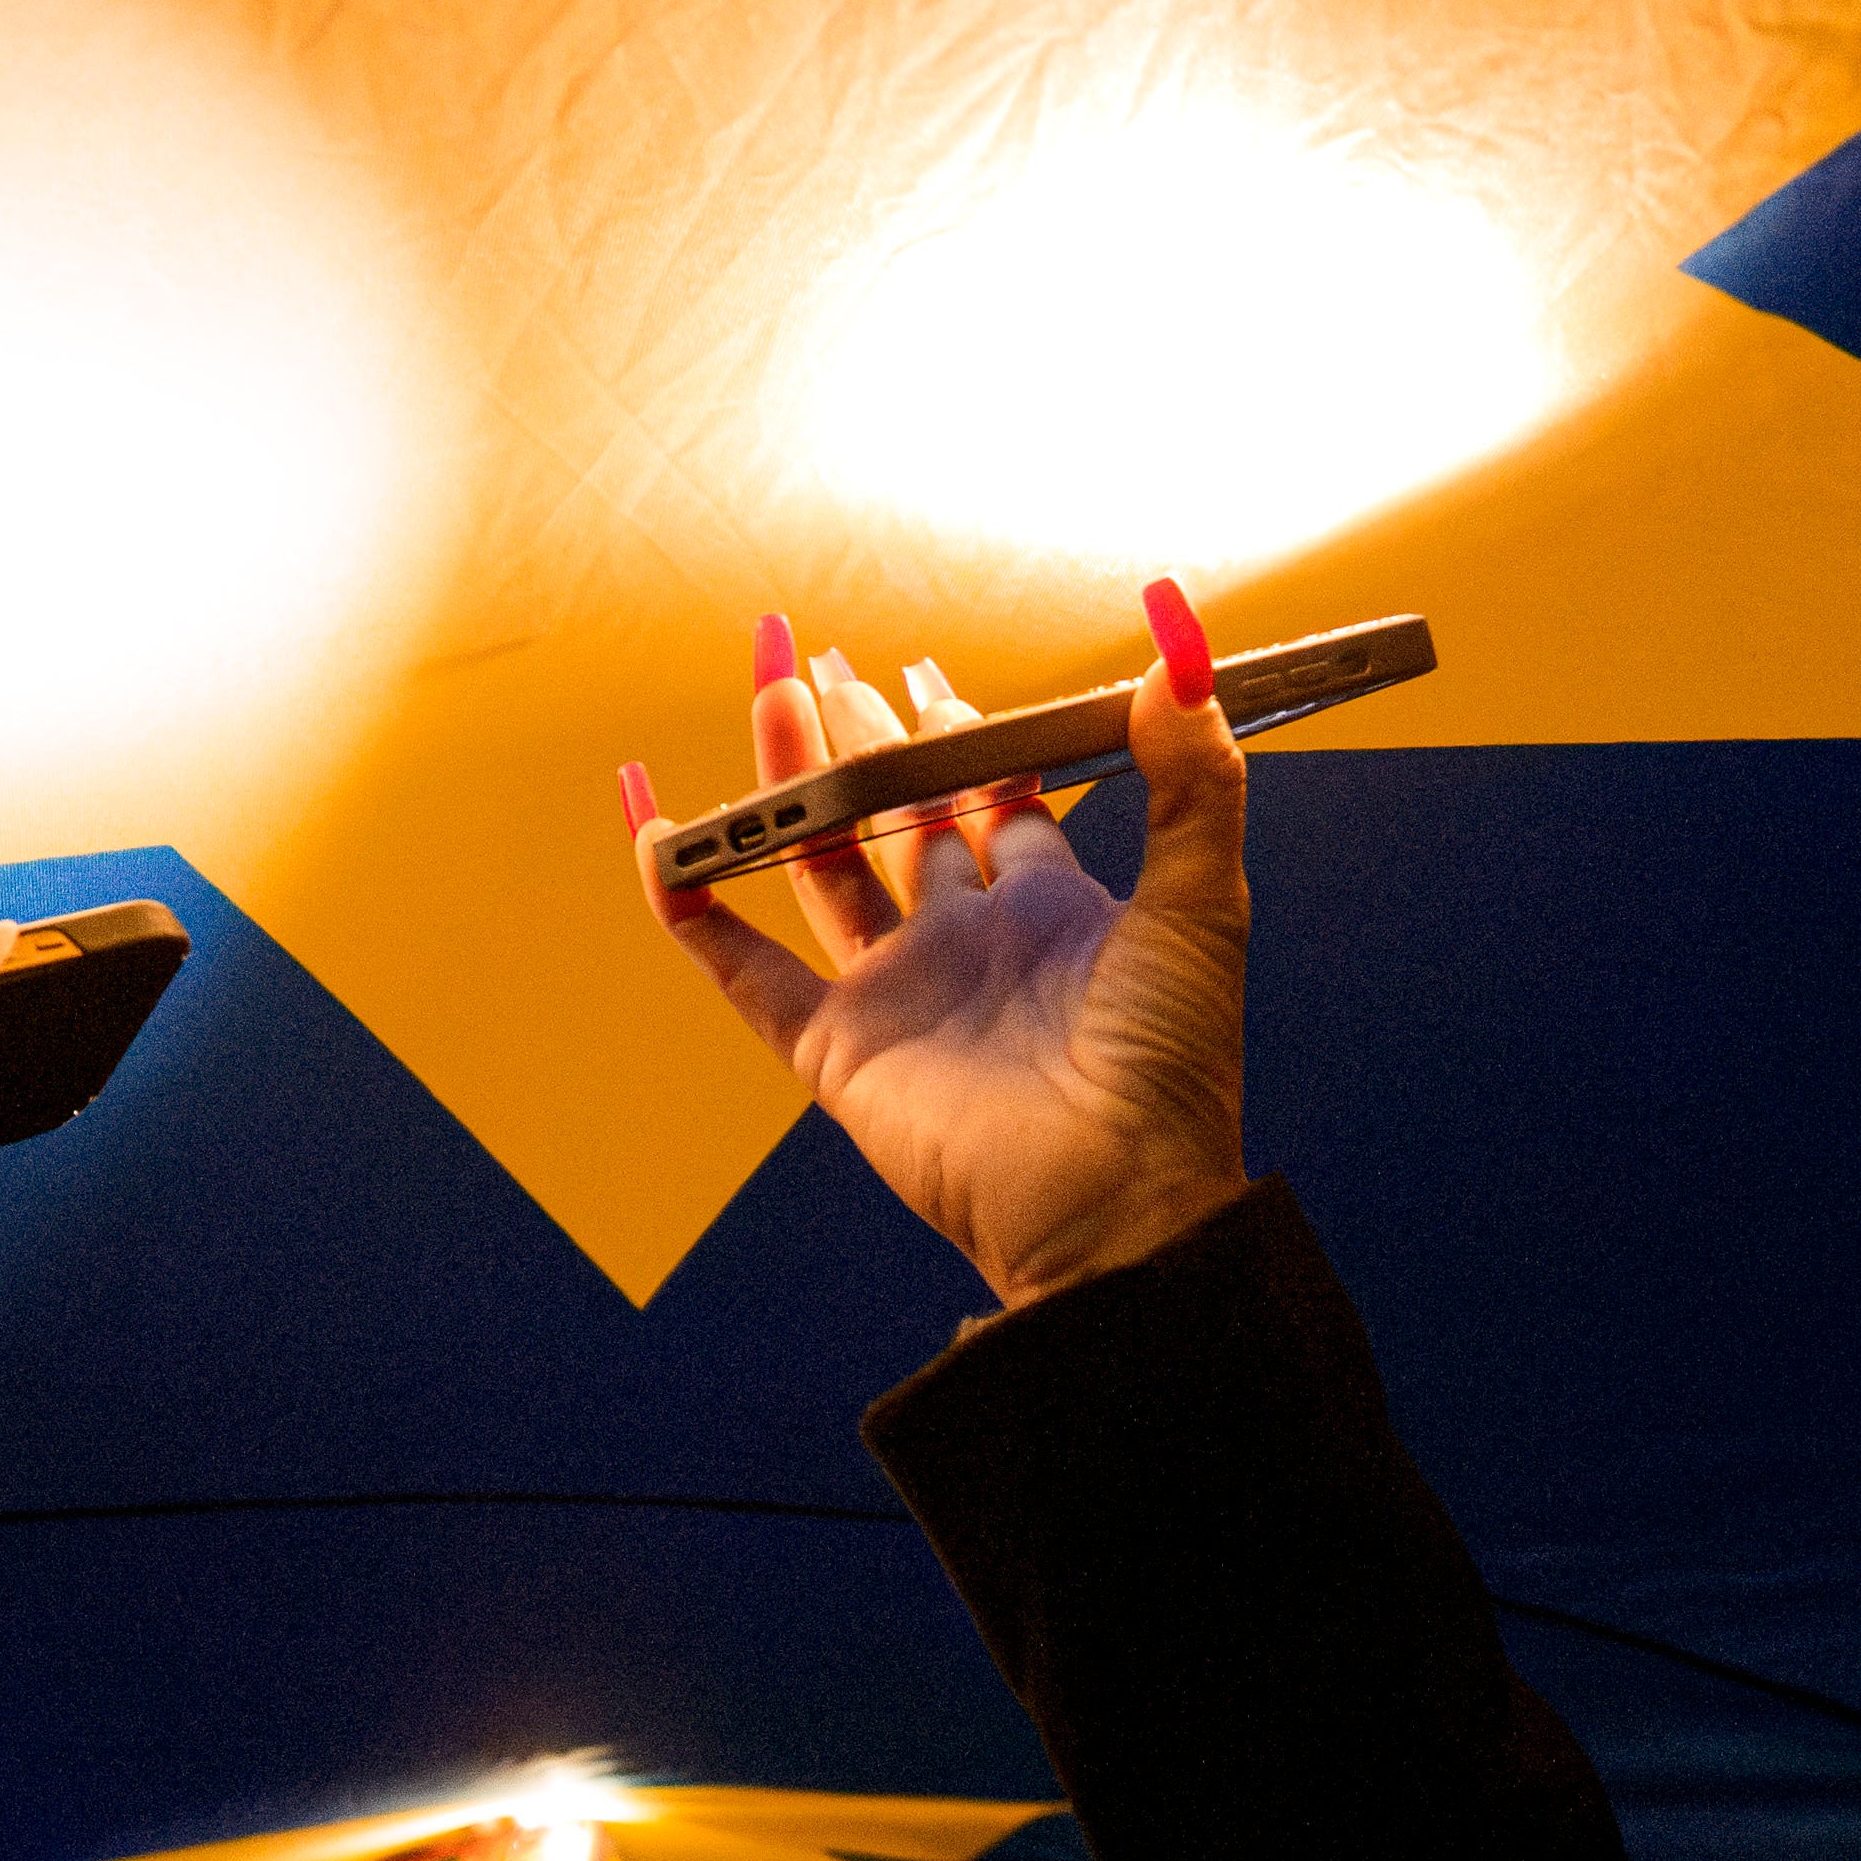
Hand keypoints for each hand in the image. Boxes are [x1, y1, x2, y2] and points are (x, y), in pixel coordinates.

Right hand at [637, 586, 1253, 1312]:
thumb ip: (1193, 781)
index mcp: (1047, 911)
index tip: (926, 674)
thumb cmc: (1167, 1068)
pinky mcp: (837, 1049)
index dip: (961, 738)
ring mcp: (896, 993)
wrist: (1113, 1198)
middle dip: (865, 740)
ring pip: (822, 870)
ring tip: (772, 697)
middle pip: (897, 820)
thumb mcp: (1199, 905)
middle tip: (824, 663)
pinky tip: (661, 843)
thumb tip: (1182, 663)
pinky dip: (695, 912)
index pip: (992, 801)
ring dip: (792, 789)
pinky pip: (745, 971)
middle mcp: (965, 944)